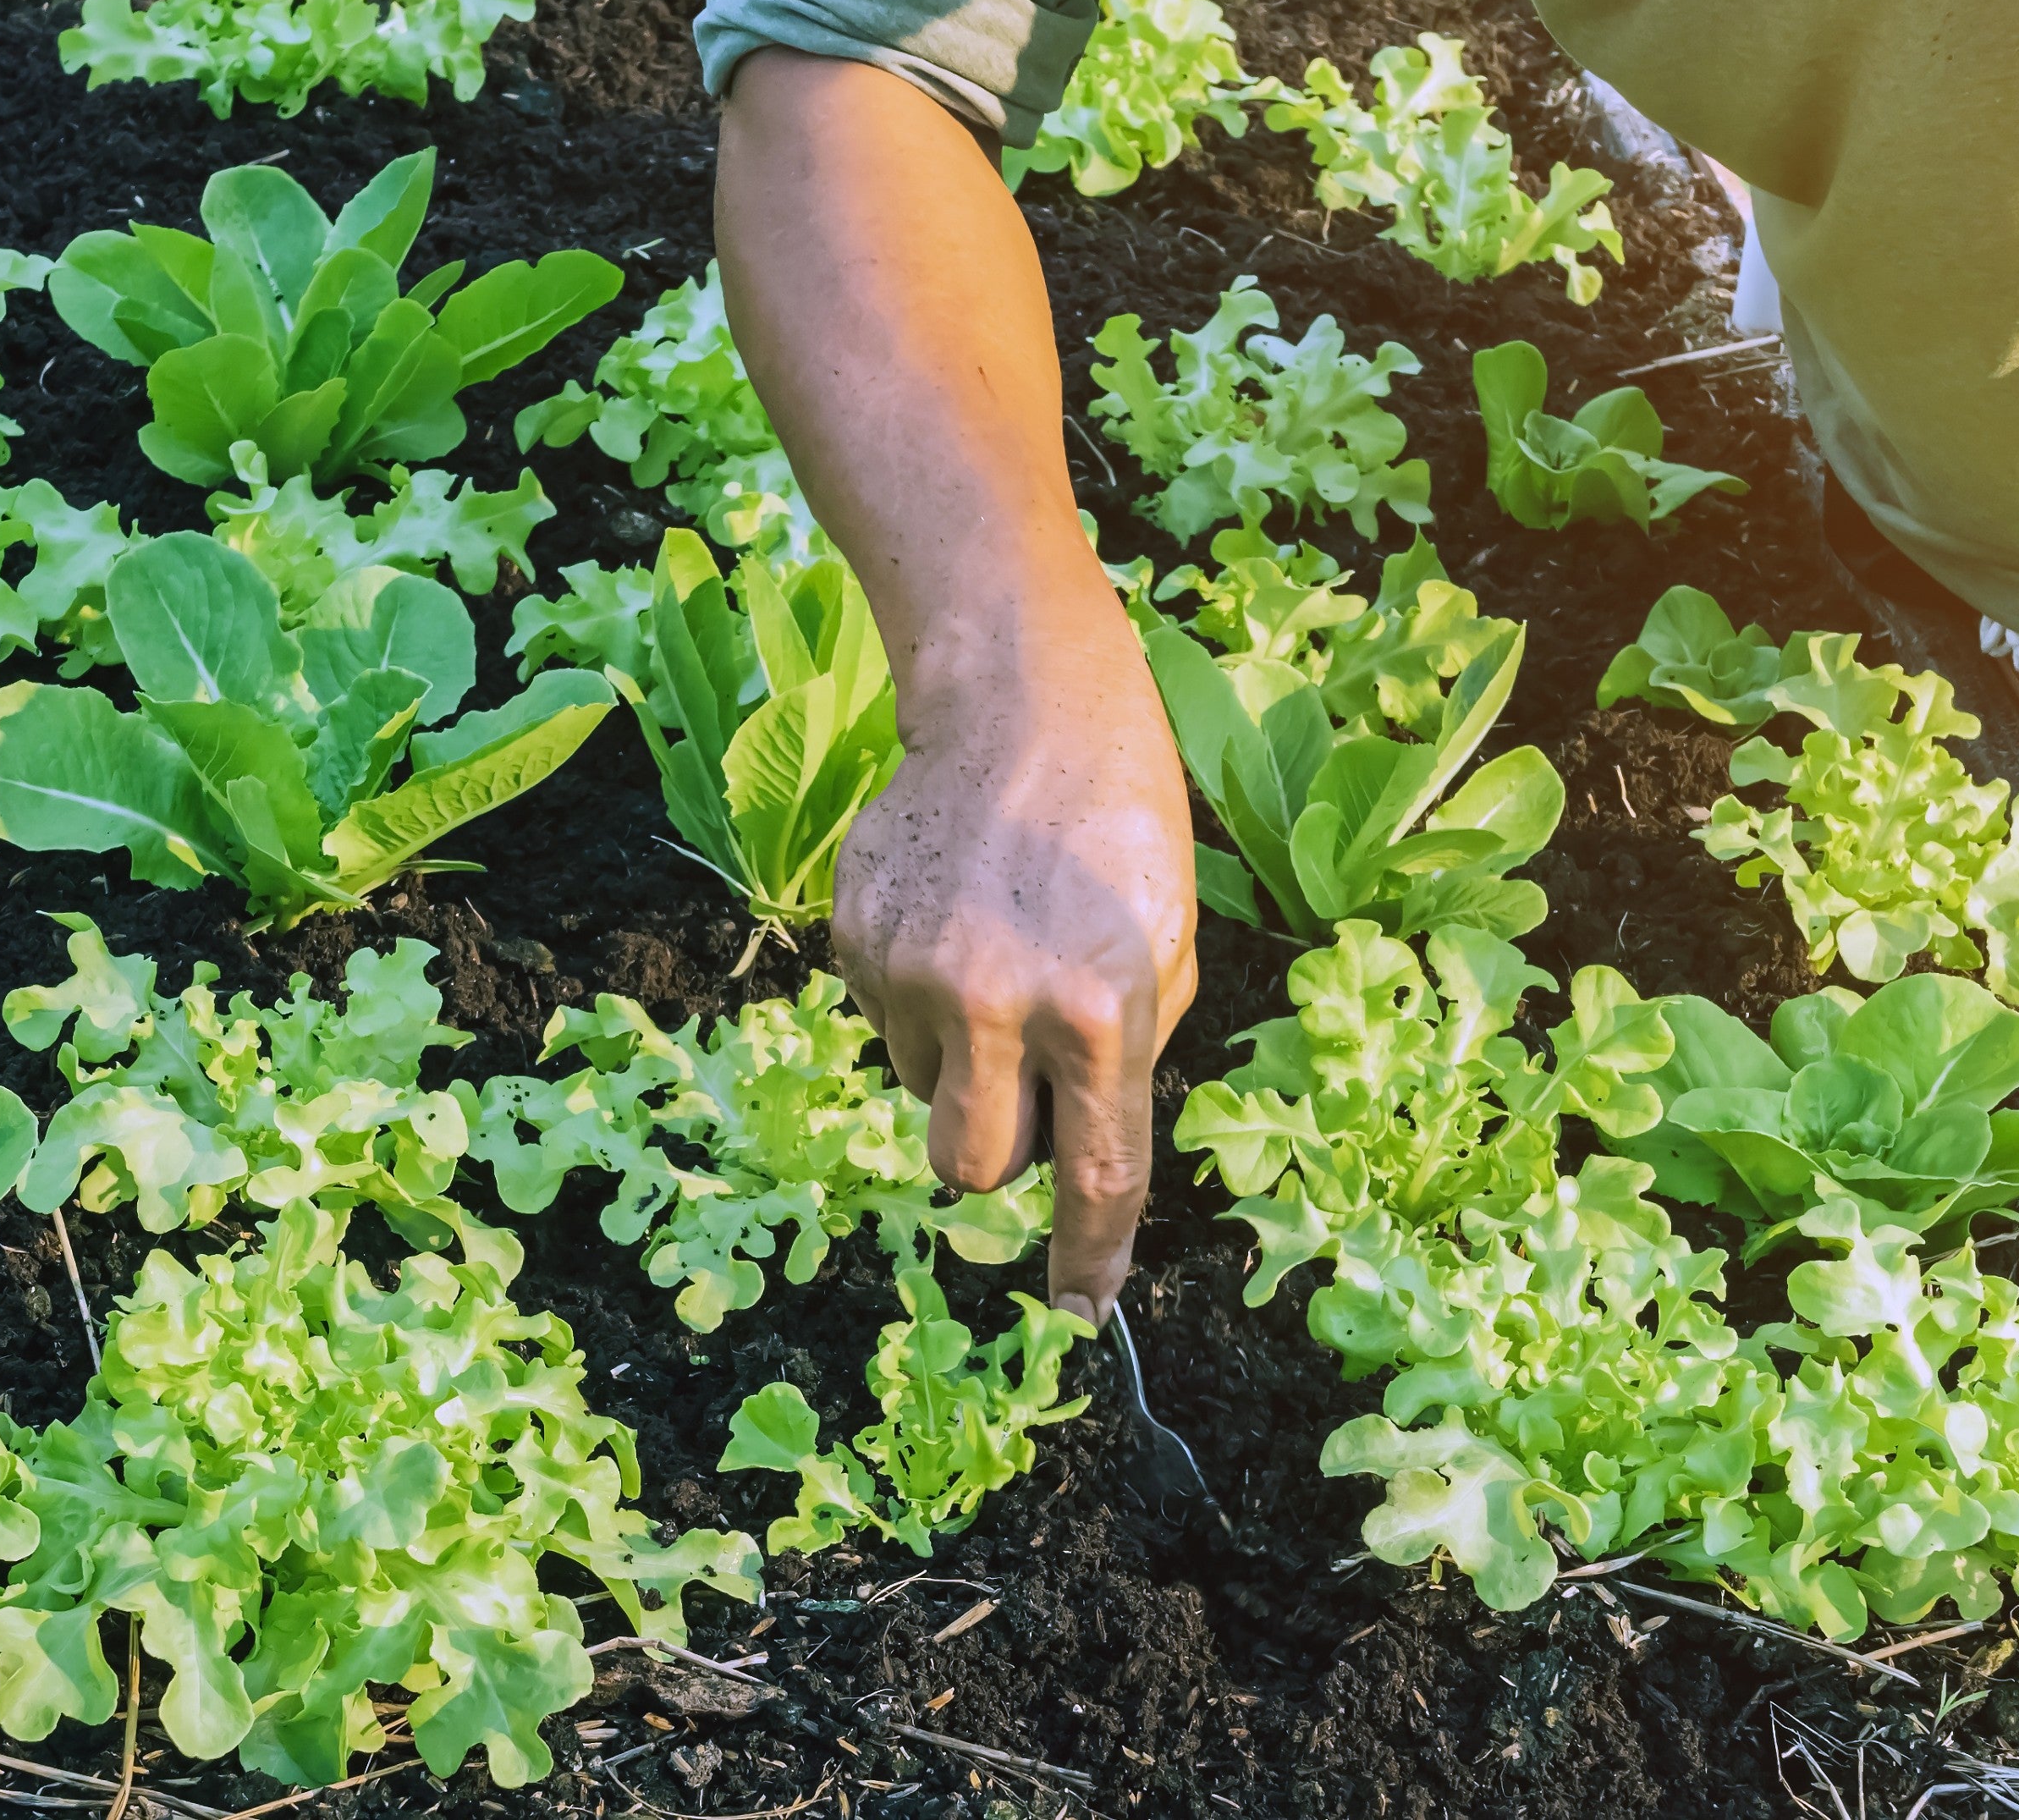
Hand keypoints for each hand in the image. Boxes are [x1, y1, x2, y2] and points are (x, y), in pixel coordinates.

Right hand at [834, 578, 1196, 1326]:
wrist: (1017, 703)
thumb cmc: (1119, 819)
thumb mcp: (1163, 941)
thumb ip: (1123, 1052)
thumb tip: (1075, 1143)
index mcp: (1096, 1009)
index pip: (1095, 1172)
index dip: (1086, 1258)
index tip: (1080, 1314)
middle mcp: (996, 1001)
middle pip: (971, 1167)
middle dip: (999, 1155)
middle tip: (1027, 1091)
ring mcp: (912, 970)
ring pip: (925, 1090)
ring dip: (962, 1061)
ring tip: (995, 962)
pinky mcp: (855, 936)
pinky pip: (886, 1020)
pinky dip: (921, 999)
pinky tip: (953, 920)